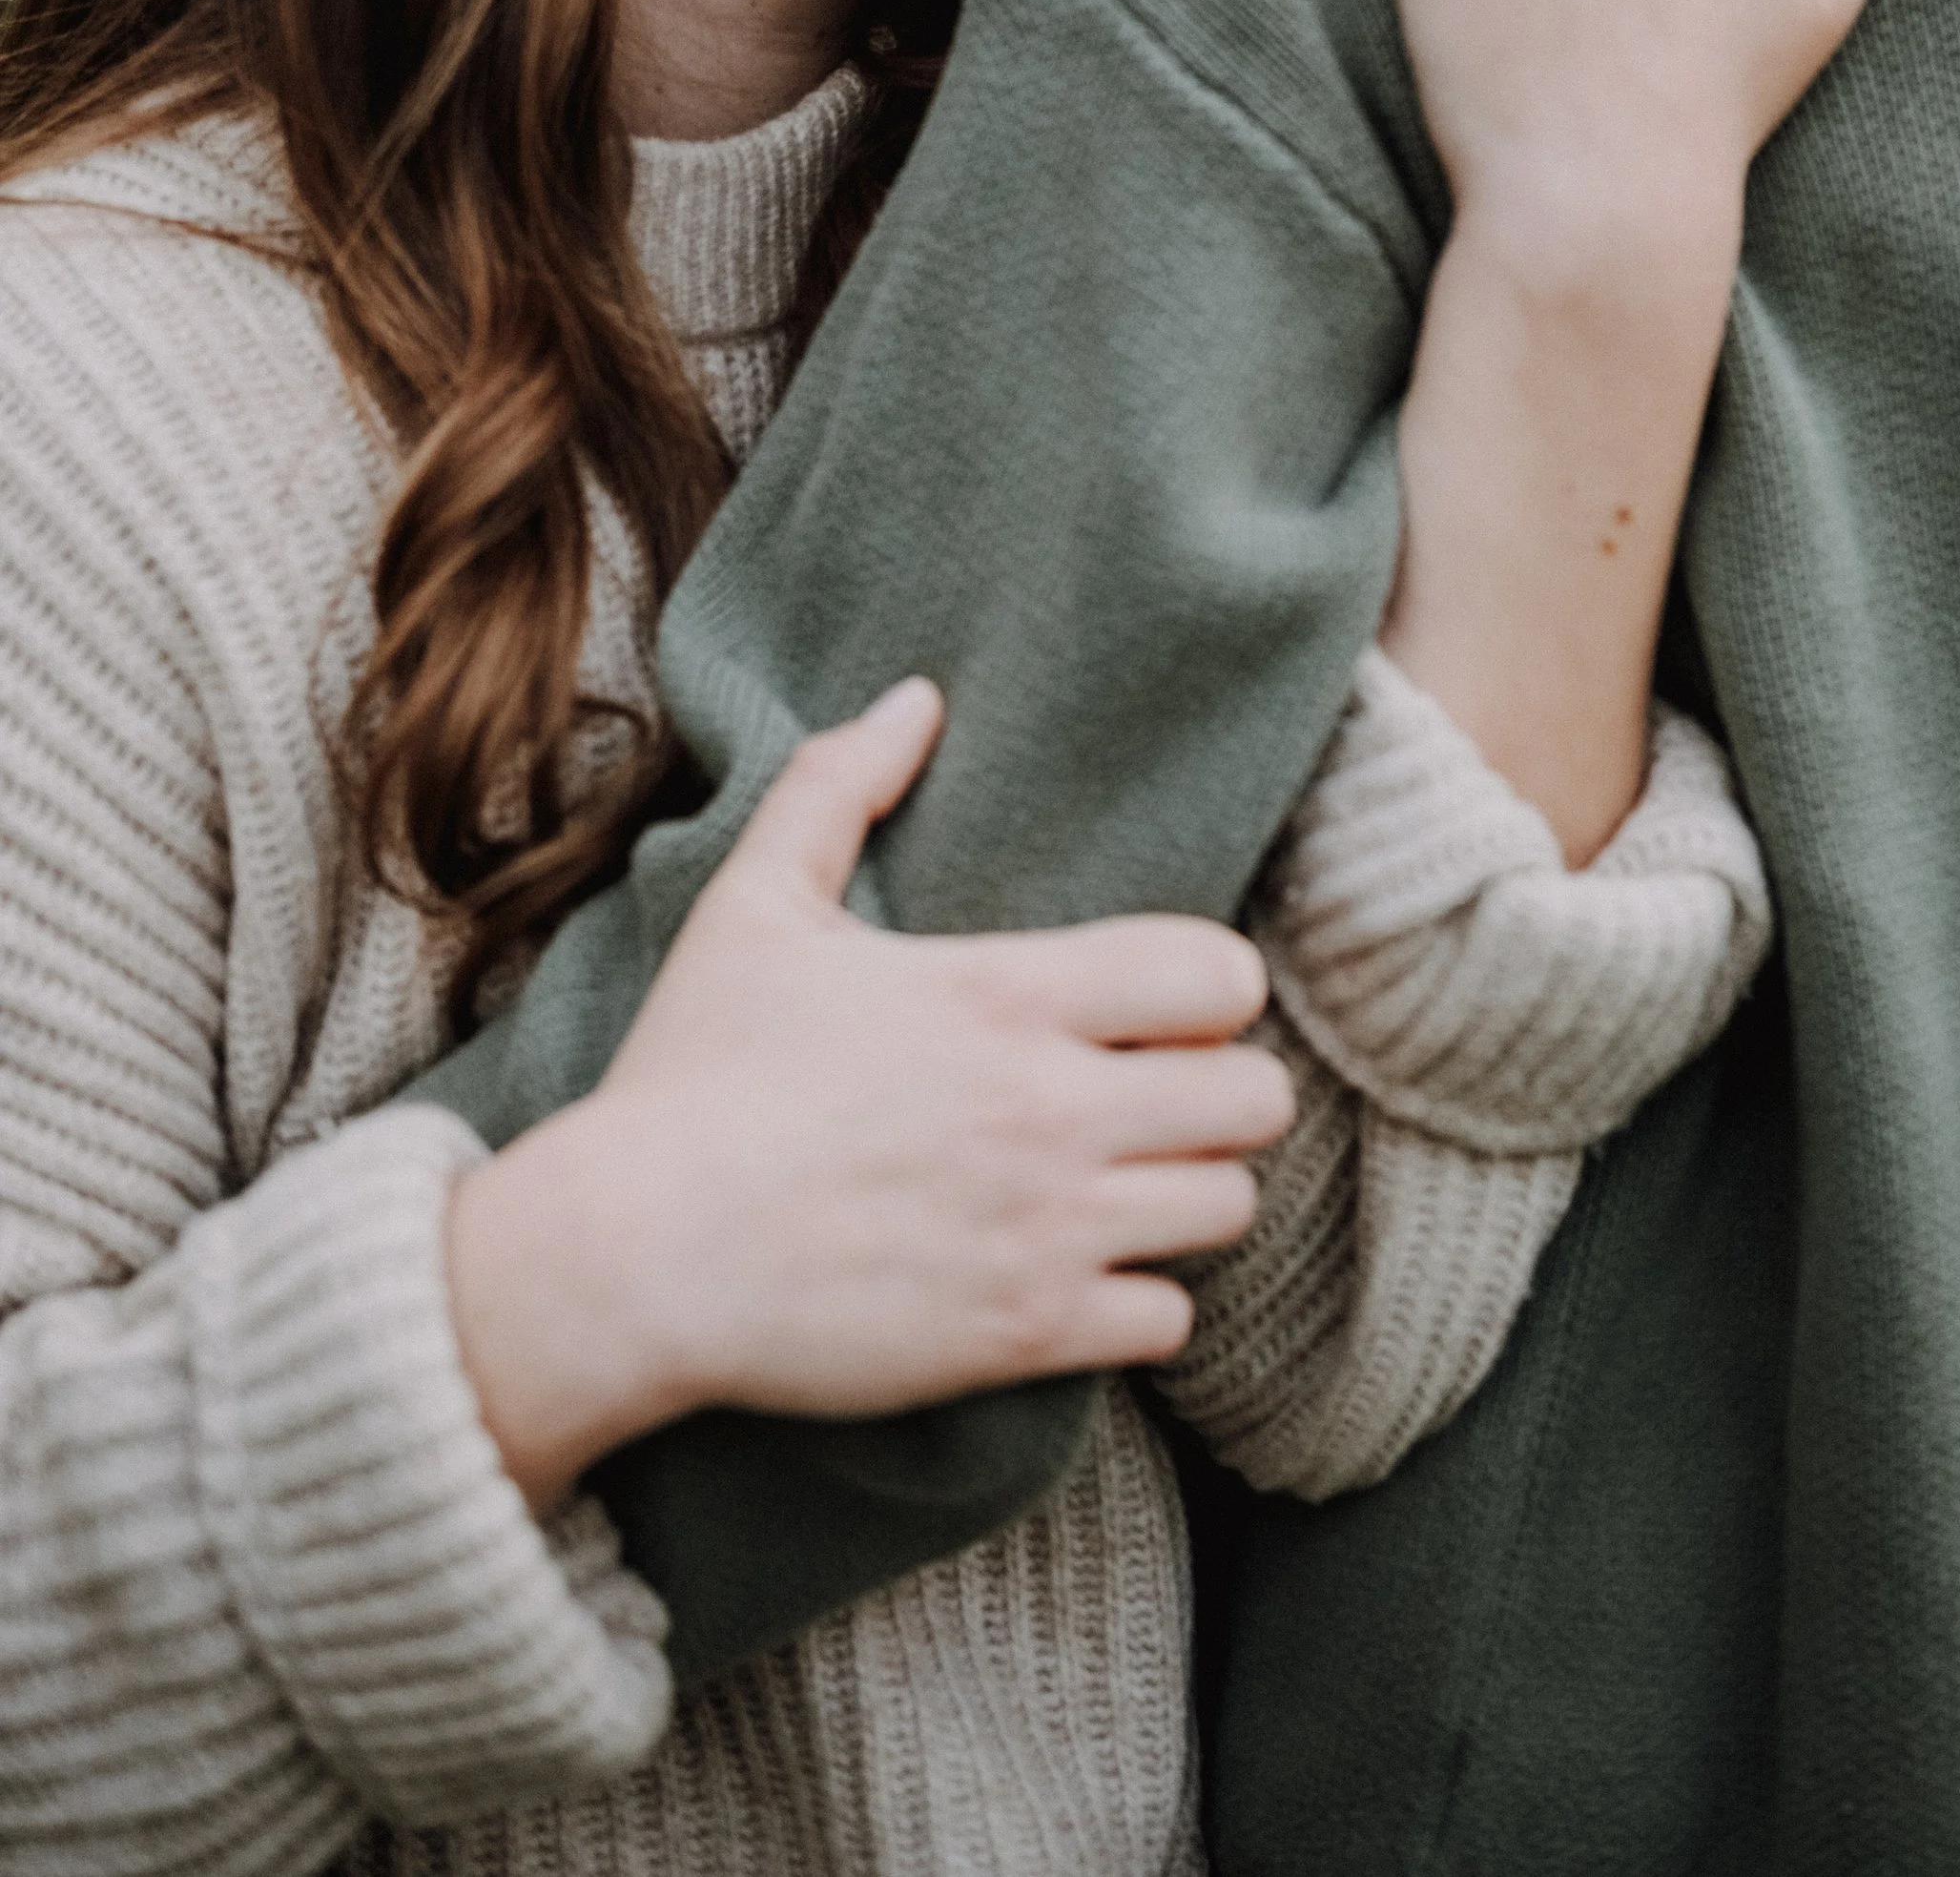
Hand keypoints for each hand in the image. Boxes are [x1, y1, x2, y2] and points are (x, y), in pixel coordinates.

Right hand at [447, 678, 1293, 1512]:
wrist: (629, 1257)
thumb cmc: (691, 1074)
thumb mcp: (755, 903)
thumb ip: (838, 785)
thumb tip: (916, 697)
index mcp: (1007, 994)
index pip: (1221, 974)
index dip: (1210, 987)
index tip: (1158, 1007)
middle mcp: (1052, 1109)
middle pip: (1258, 1099)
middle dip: (1220, 1094)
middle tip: (1154, 1101)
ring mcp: (1046, 1229)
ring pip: (1228, 1210)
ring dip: (1187, 1196)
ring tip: (1123, 1187)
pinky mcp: (1024, 1335)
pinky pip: (1167, 1323)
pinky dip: (1139, 1304)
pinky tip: (1079, 1275)